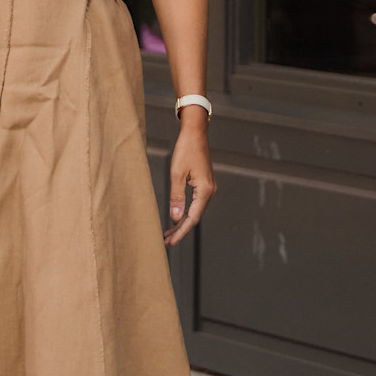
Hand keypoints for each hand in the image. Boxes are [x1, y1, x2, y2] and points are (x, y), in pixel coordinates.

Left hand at [164, 113, 215, 246]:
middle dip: (180, 230)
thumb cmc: (186, 150)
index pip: (192, 218)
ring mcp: (208, 188)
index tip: (169, 242)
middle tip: (166, 241)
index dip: (180, 232)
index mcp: (204, 191)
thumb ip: (176, 197)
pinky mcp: (204, 184)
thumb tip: (174, 218)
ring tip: (168, 233)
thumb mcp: (177, 174)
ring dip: (182, 222)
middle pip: (194, 217)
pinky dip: (186, 212)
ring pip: (195, 211)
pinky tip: (176, 217)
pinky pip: (196, 203)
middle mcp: (209, 192)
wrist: (195, 133)